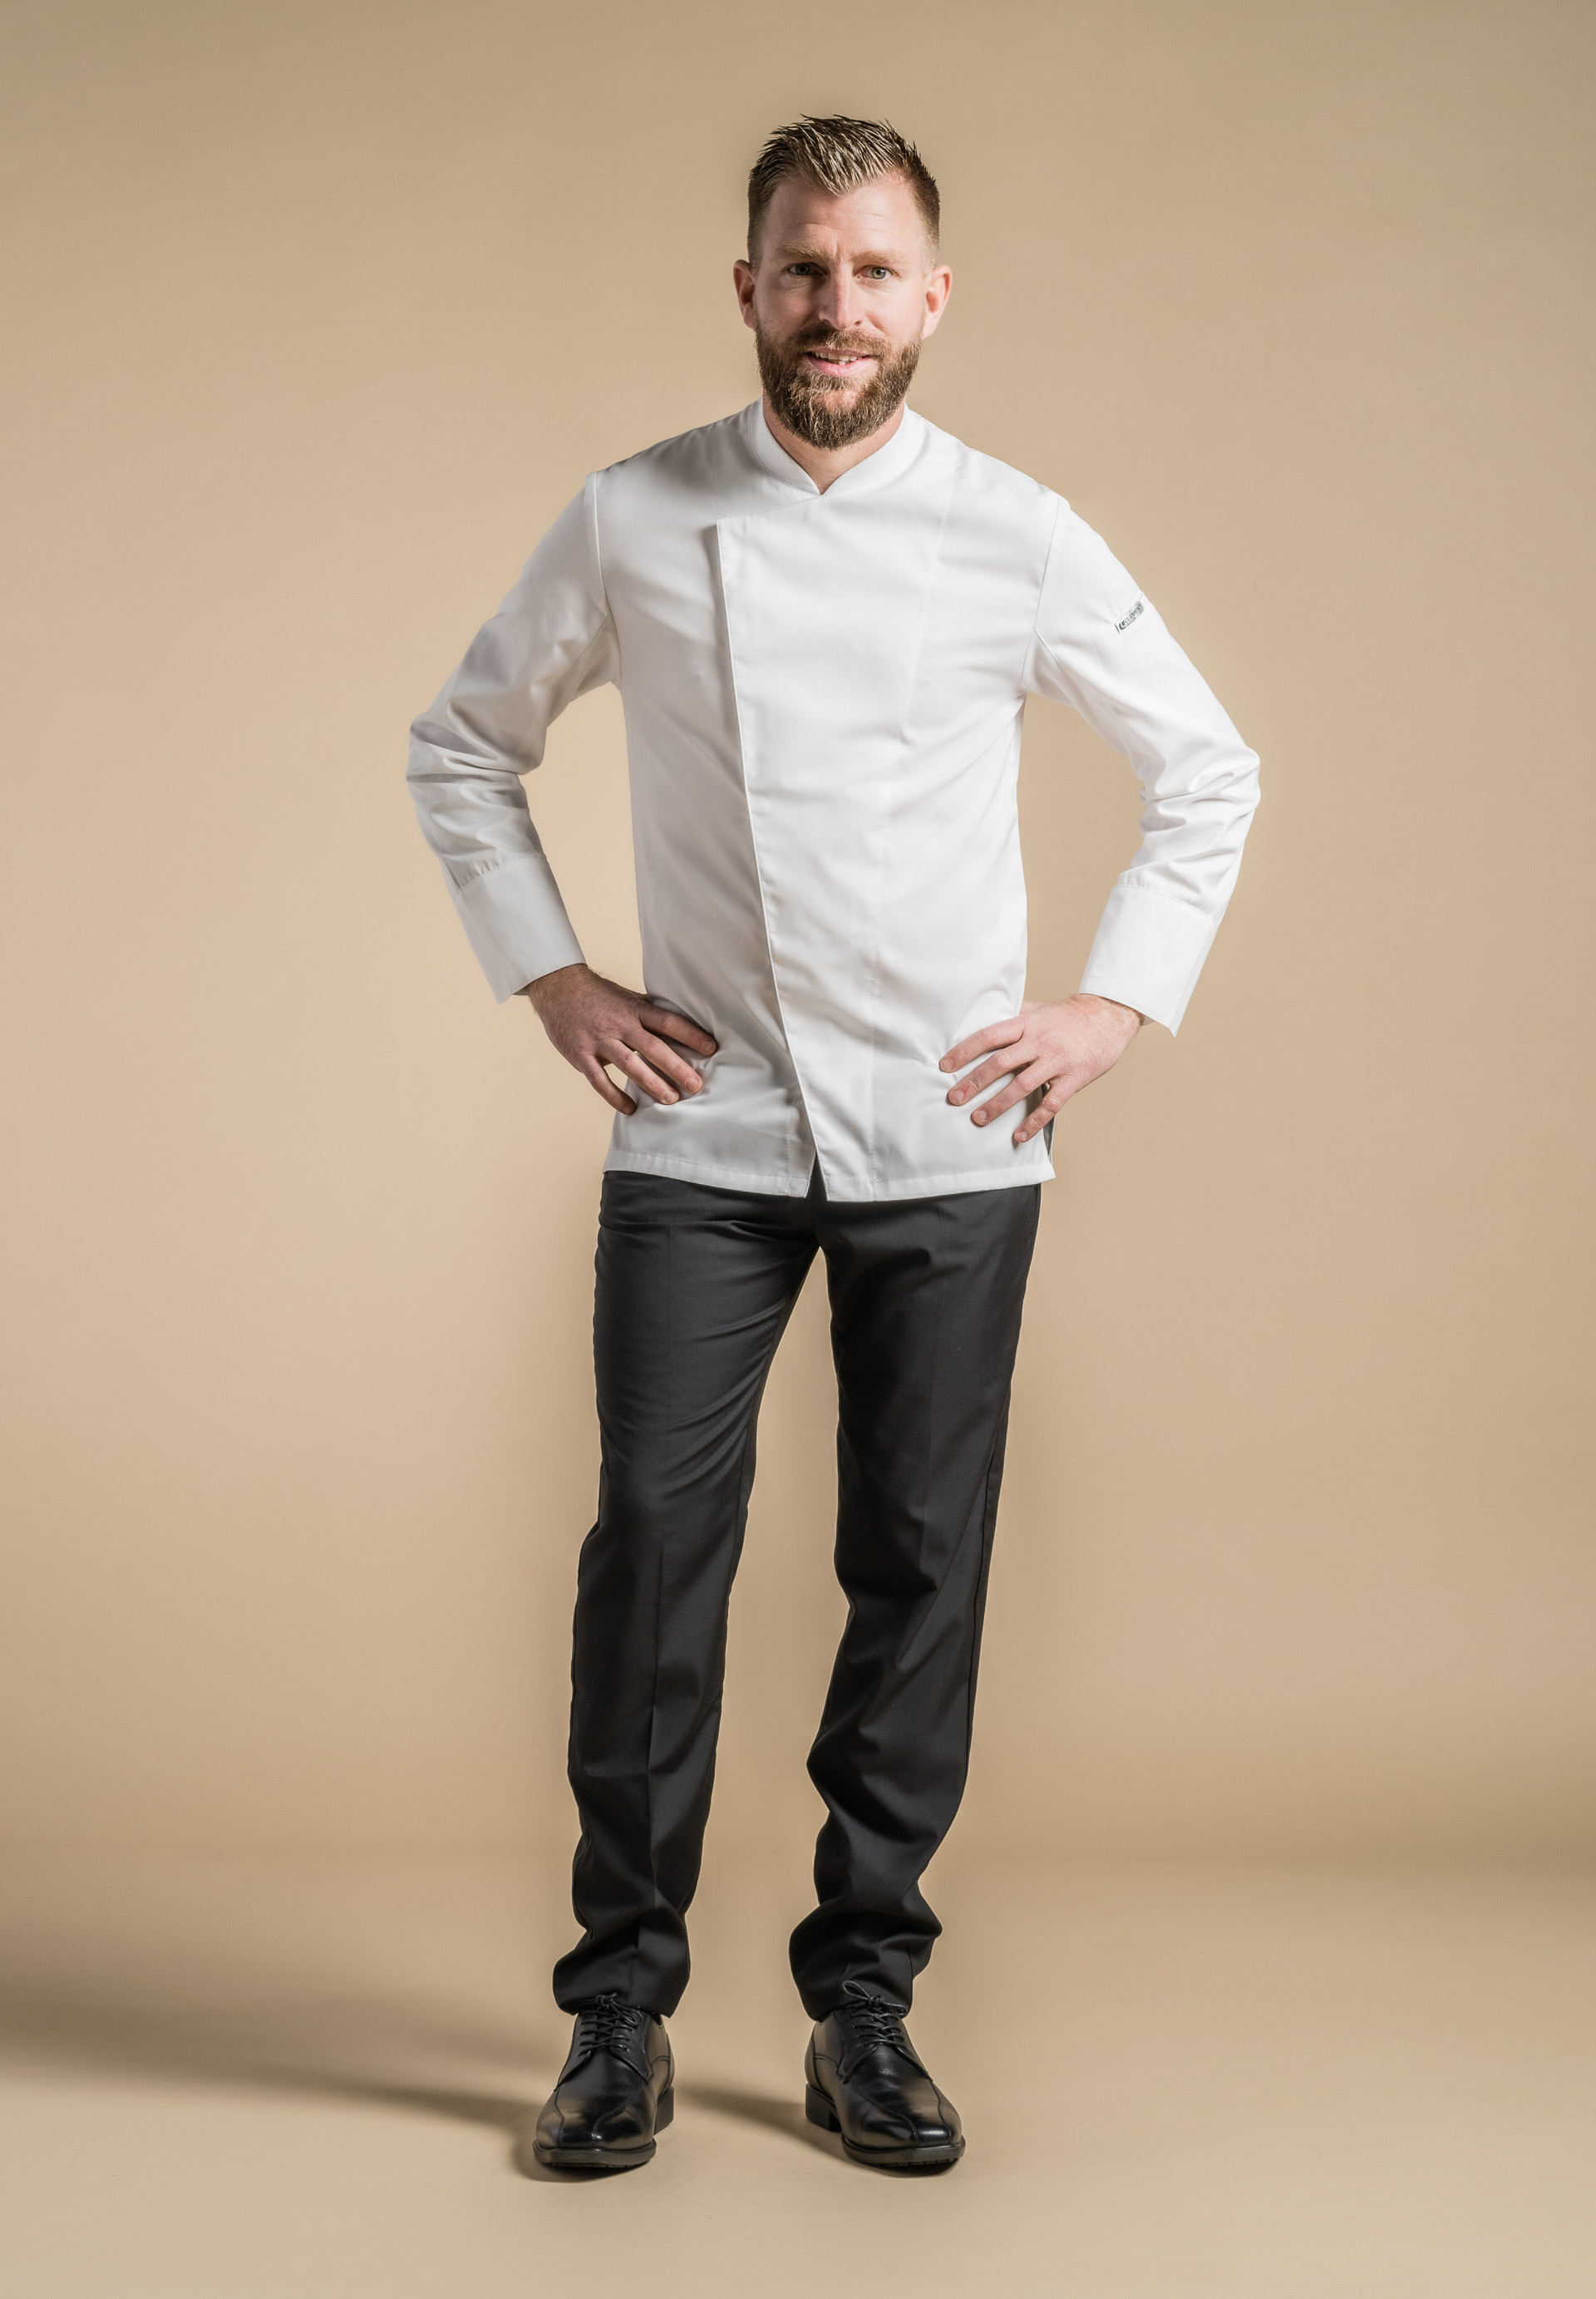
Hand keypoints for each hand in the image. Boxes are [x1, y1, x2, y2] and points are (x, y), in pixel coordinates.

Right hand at [521, 963, 717, 1114]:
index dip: (690, 1034)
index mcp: (635, 1009)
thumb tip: (682, 1026)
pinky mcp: (581, 1055)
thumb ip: (650, 1013)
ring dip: (652, 1084)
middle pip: (653, 1047)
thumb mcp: (627, 997)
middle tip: (696, 1085)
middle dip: (676, 1067)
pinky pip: (600, 1080)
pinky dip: (615, 1096)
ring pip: (630, 1065)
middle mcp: (620, 1024)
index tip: (711, 1048)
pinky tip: (630, 1109)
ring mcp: (600, 1040)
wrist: (558, 988)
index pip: (668, 1022)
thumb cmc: (598, 995)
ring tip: (671, 1099)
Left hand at [941, 993, 1142, 1144]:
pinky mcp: (1074, 1079)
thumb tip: (983, 1021)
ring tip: (978, 1119)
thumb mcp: (1039, 1009)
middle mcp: (1039, 1042)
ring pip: (1021, 1086)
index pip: (989, 1036)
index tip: (945, 1066)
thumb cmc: (1071, 1014)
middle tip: (953, 1098)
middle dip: (973, 1083)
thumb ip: (1014, 1018)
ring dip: (997, 1105)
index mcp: (1027, 1024)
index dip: (965, 1051)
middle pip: (1000, 1063)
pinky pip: (1051, 1104)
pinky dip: (1033, 1122)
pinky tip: (1019, 1136)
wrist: (1110, 1015)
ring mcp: (1057, 1061)